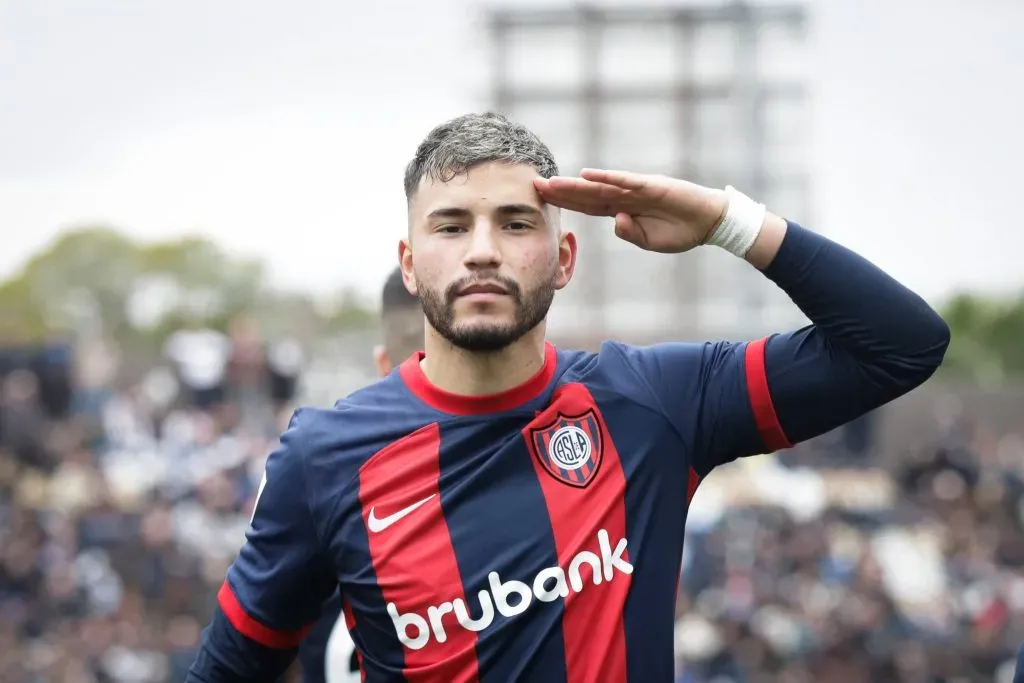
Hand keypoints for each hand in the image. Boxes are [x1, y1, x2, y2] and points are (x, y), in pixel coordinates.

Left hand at [534, 169, 726, 253]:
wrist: (707, 223)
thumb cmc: (678, 231)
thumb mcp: (648, 241)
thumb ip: (629, 232)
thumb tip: (616, 220)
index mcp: (621, 211)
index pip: (586, 207)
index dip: (565, 203)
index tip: (542, 200)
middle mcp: (624, 197)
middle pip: (586, 194)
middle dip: (561, 191)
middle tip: (534, 185)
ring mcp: (636, 190)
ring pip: (600, 186)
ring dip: (576, 185)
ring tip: (553, 182)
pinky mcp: (652, 186)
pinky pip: (626, 181)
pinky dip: (607, 177)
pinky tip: (589, 175)